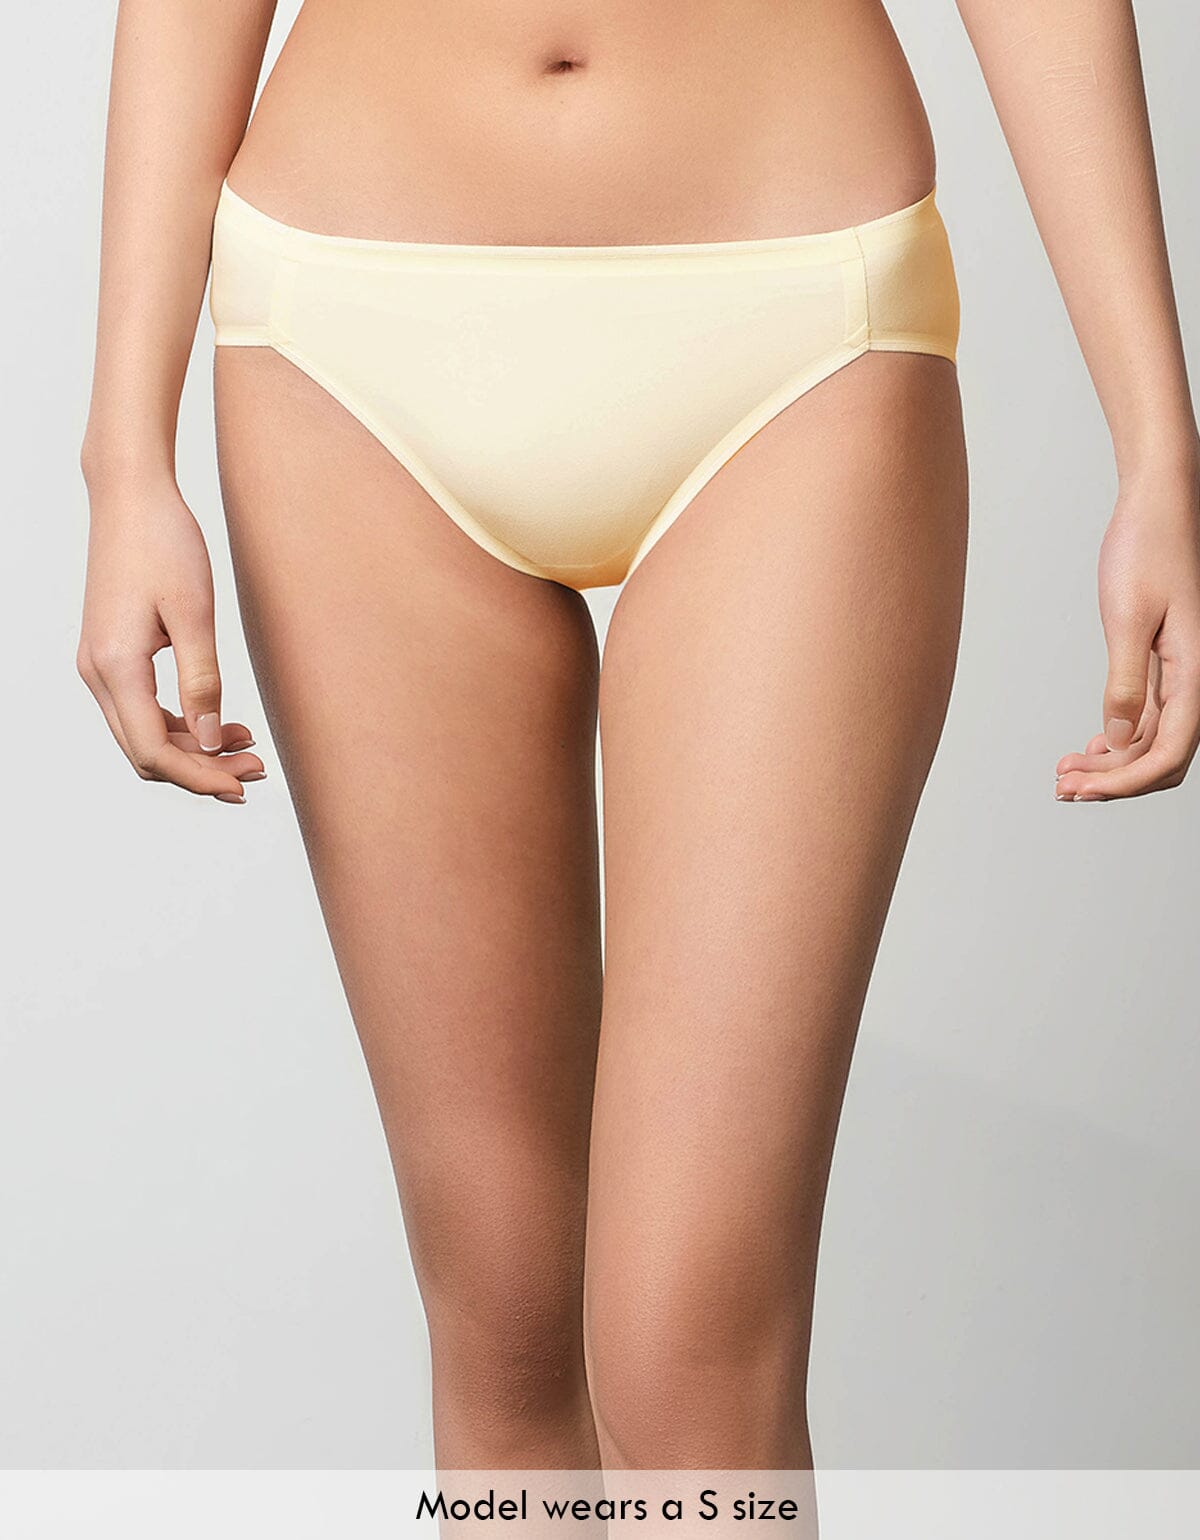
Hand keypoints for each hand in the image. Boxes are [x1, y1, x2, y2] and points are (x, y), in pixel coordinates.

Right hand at [77, 470, 263, 801]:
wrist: (130, 496)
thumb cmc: (164, 542)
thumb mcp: (194, 613)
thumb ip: (202, 680)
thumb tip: (210, 738)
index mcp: (116, 666)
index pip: (154, 751)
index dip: (200, 775)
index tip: (243, 782)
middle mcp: (98, 673)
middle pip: (146, 752)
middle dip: (201, 768)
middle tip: (255, 767)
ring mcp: (100, 665)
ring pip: (144, 734)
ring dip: (193, 748)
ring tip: (247, 744)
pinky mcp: (112, 654)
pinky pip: (142, 709)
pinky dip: (181, 723)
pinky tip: (221, 719)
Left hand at [1056, 461, 1199, 800]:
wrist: (1159, 502)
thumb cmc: (1148, 547)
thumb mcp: (1128, 617)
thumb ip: (1126, 682)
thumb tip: (1118, 739)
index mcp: (1195, 671)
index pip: (1170, 752)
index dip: (1127, 782)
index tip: (1082, 790)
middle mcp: (1194, 678)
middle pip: (1163, 756)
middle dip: (1115, 780)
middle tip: (1063, 787)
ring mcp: (1179, 671)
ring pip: (1152, 739)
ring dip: (1111, 763)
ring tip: (1065, 773)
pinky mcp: (1164, 660)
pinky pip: (1148, 715)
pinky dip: (1118, 738)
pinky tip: (1089, 746)